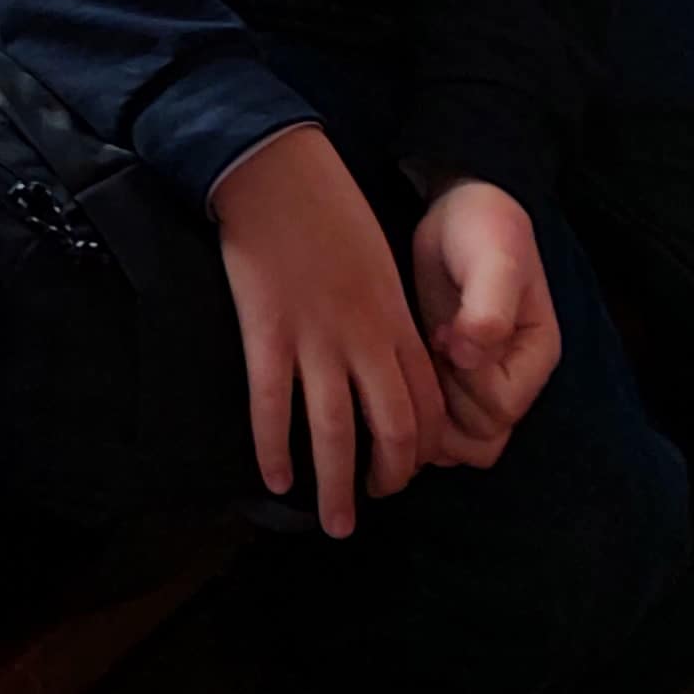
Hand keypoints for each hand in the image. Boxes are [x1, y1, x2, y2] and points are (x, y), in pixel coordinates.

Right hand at [211, 123, 440, 537]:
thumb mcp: (379, 265)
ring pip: (335, 431)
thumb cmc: (330, 209)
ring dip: (336, 487)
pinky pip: (272, 406)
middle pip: (393, 428)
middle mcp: (365, 337)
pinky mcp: (267, 332)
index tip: (407, 471)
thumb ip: (384, 318)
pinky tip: (276, 481)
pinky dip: (275, 450)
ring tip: (334, 523)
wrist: (278, 170)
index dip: (422, 449)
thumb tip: (384, 364)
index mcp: (396, 319)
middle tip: (373, 505)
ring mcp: (315, 338)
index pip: (426, 403)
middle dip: (389, 478)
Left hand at [406, 180, 559, 463]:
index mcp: (535, 355)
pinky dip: (417, 417)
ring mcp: (483, 386)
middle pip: (482, 439)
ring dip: (427, 421)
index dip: (466, 384)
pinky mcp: (453, 384)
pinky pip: (439, 431)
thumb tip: (469, 356)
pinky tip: (401, 374)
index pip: (501, 409)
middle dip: (443, 410)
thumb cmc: (484, 229)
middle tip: (422, 357)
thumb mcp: (493, 258)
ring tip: (410, 366)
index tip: (444, 336)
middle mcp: (515, 380)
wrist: (458, 211)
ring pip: (460, 445)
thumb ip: (488, 308)